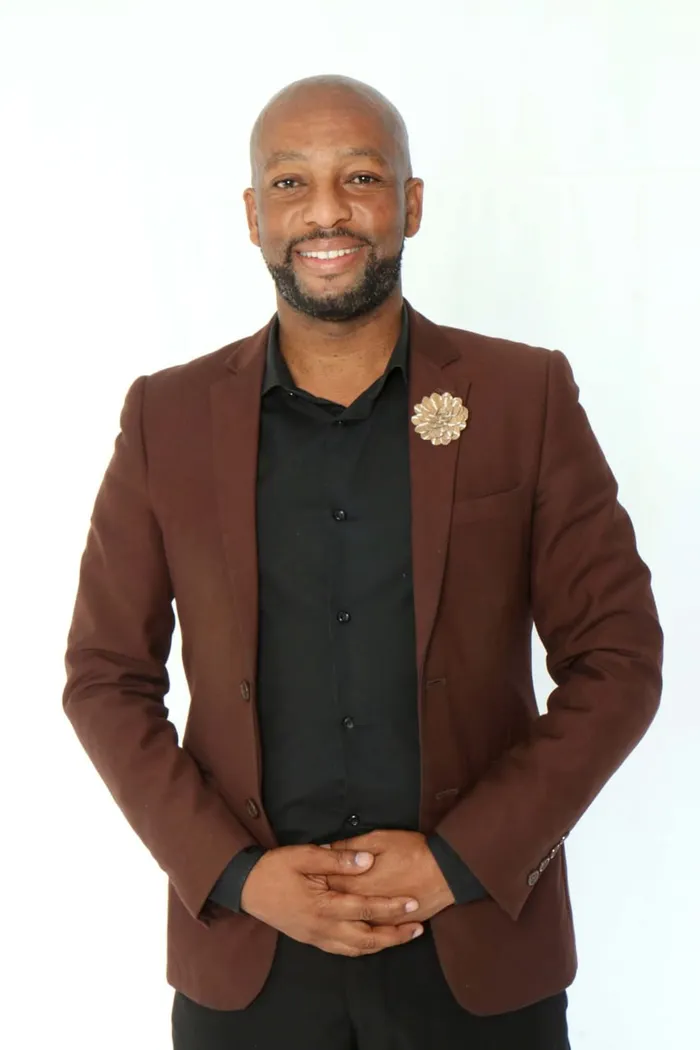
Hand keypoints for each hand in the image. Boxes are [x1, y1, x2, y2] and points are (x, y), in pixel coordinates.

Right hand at [240, 843, 424, 955]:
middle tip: (418, 927)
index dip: (392, 907)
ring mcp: (317, 937)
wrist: (247, 888)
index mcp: (324, 906)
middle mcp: (323, 928)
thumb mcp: (305, 855)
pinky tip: (373, 942)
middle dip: (395, 934)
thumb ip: (337, 859)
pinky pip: (343, 950)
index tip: (413, 902)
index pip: (367, 909)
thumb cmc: (275, 868)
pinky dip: (363, 949)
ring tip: (403, 936)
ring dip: (382, 944)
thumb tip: (367, 859)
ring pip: (357, 949)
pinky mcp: (311, 939)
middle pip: (368, 938)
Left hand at [324, 830, 455, 923]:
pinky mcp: (394, 927)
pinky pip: (372, 936)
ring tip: (331, 914)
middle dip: (326, 900)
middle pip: (338, 907)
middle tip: (315, 894)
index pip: (329, 884)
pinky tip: (353, 930)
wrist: (446, 872)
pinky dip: (360, 934)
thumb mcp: (380, 838)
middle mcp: (366, 906)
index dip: (318, 879)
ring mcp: (380, 920)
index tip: (309, 875)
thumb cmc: (412, 851)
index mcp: (359, 883)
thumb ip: (352, 846)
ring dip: (342, 919)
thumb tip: (327, 848)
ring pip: (353, 926)